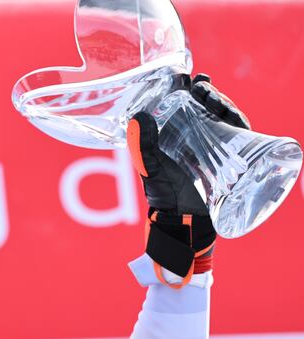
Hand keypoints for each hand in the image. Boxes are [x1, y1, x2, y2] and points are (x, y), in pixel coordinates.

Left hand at [127, 74, 246, 285]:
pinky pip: (239, 132)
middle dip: (207, 91)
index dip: (187, 86)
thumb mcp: (149, 168)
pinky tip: (233, 114)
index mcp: (174, 133)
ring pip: (223, 114)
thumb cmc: (164, 196)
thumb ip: (142, 146)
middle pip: (205, 105)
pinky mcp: (230, 155)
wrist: (184, 222)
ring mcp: (214, 144)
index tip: (187, 76)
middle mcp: (195, 135)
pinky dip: (238, 119)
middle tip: (202, 86)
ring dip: (221, 101)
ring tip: (211, 97)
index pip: (183, 103)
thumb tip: (138, 116)